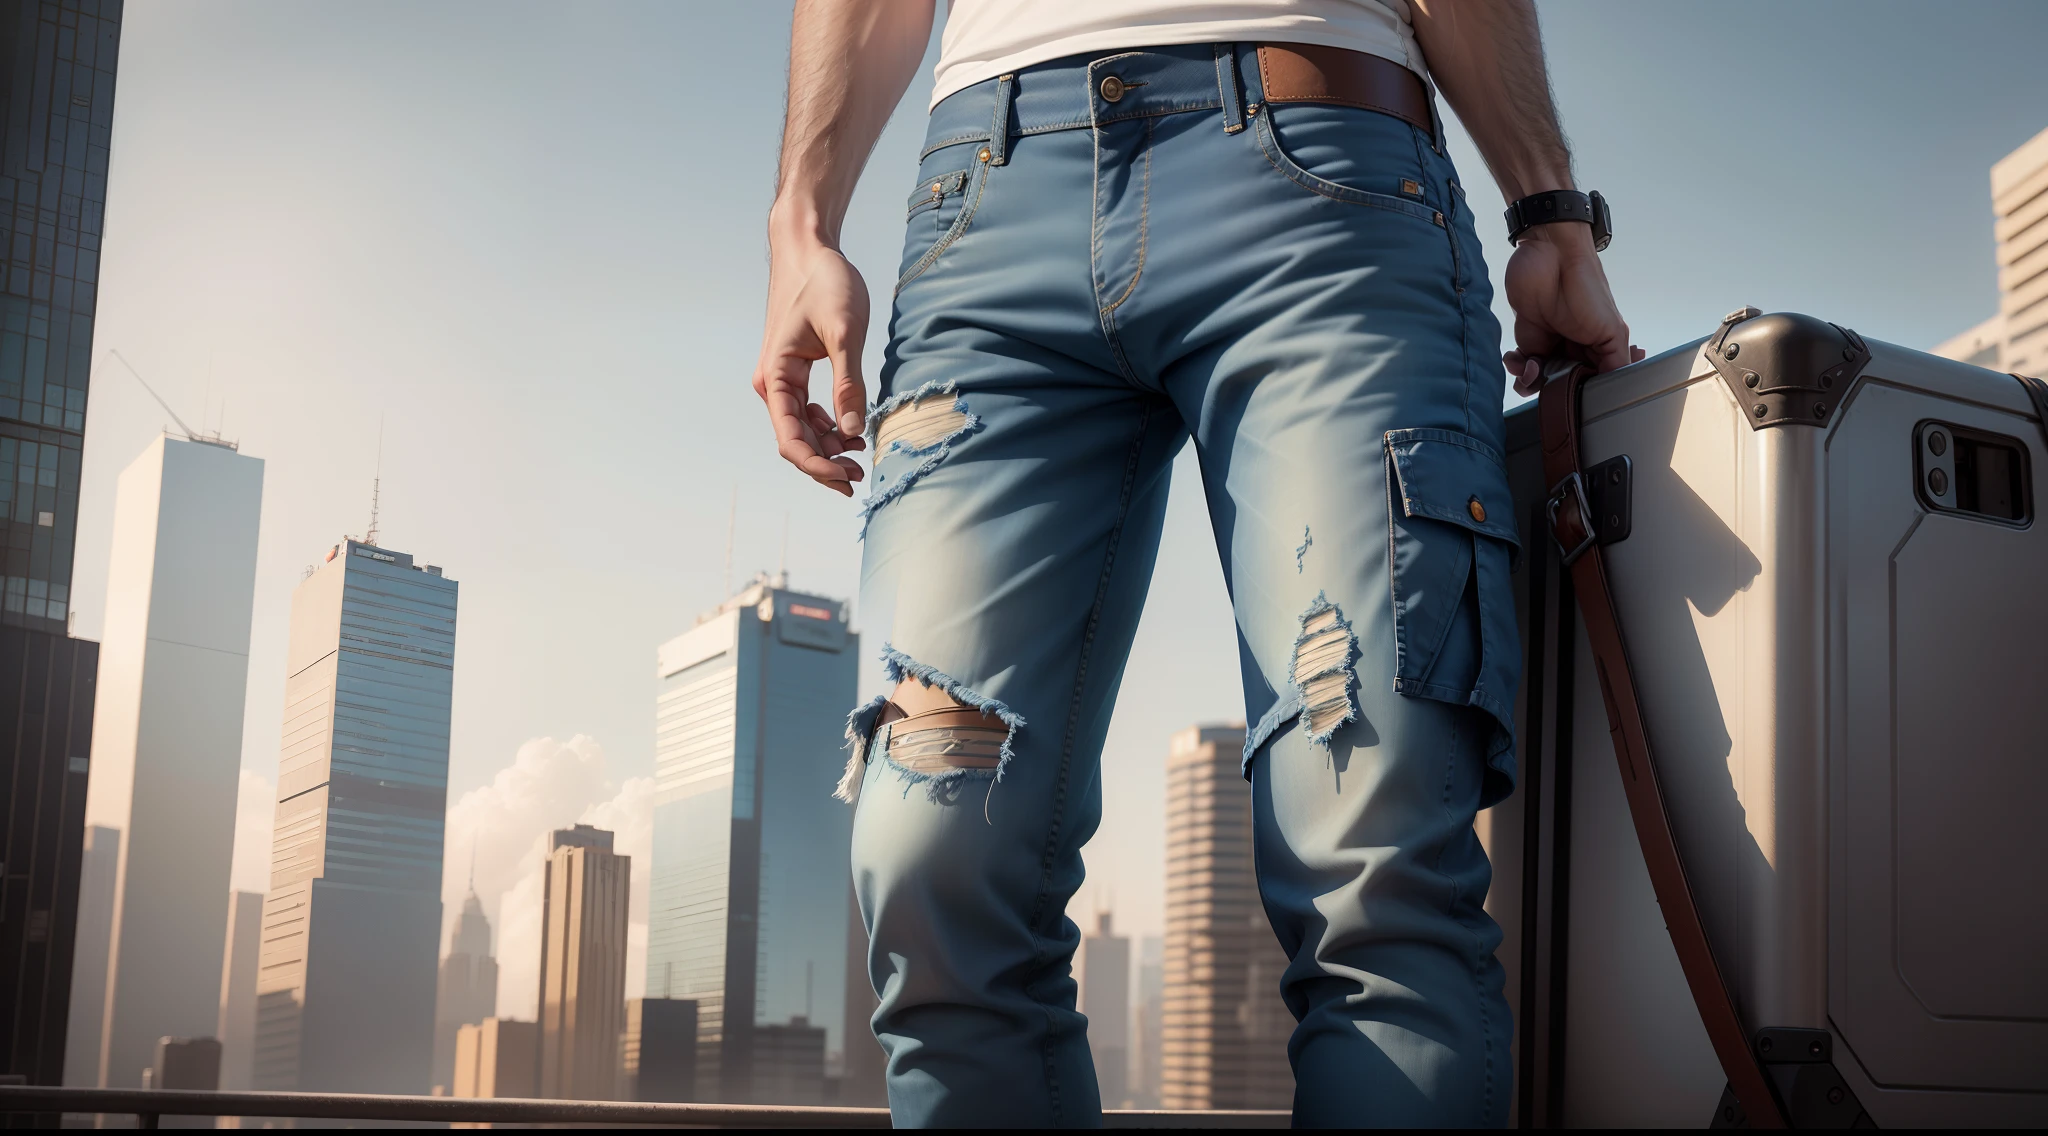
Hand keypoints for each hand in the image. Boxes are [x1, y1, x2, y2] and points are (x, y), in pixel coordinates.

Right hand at [752, 237, 869, 495]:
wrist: (808, 249)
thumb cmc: (825, 283)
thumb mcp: (845, 333)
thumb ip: (849, 384)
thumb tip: (854, 432)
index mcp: (777, 378)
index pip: (791, 440)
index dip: (817, 466)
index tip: (848, 479)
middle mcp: (775, 384)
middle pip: (795, 441)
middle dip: (825, 464)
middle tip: (860, 478)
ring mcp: (785, 380)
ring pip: (803, 429)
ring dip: (828, 448)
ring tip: (860, 456)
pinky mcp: (797, 373)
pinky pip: (809, 412)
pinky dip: (829, 427)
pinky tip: (852, 432)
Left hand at [1500, 223, 1643, 396]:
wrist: (1550, 254)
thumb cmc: (1586, 284)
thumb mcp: (1611, 328)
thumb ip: (1617, 361)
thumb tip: (1617, 390)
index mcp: (1601, 349)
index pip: (1594, 384)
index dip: (1582, 394)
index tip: (1571, 396)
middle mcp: (1577, 350)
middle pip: (1564, 387)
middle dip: (1551, 390)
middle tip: (1546, 378)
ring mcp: (1552, 345)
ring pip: (1540, 381)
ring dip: (1529, 382)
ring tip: (1528, 367)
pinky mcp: (1528, 337)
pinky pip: (1520, 366)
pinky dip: (1515, 367)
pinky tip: (1516, 358)